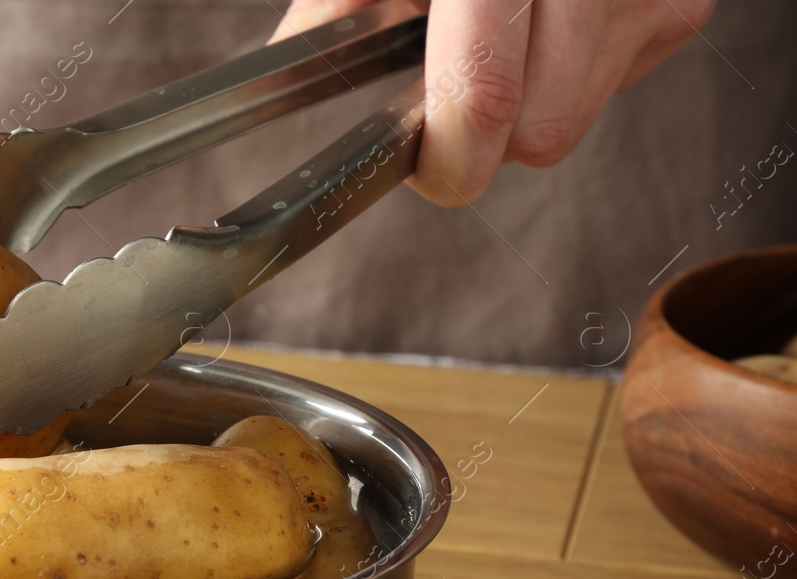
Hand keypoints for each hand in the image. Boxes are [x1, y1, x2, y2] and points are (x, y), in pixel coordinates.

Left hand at [269, 0, 715, 203]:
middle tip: (451, 84)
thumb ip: (335, 8)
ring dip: (527, 100)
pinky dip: (570, 71)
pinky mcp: (682, 7)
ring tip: (500, 28)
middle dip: (486, 131)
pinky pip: (610, 88)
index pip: (486, 95)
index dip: (450, 155)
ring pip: (573, 121)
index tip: (426, 166)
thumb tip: (292, 81)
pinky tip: (547, 18)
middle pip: (541, 131)